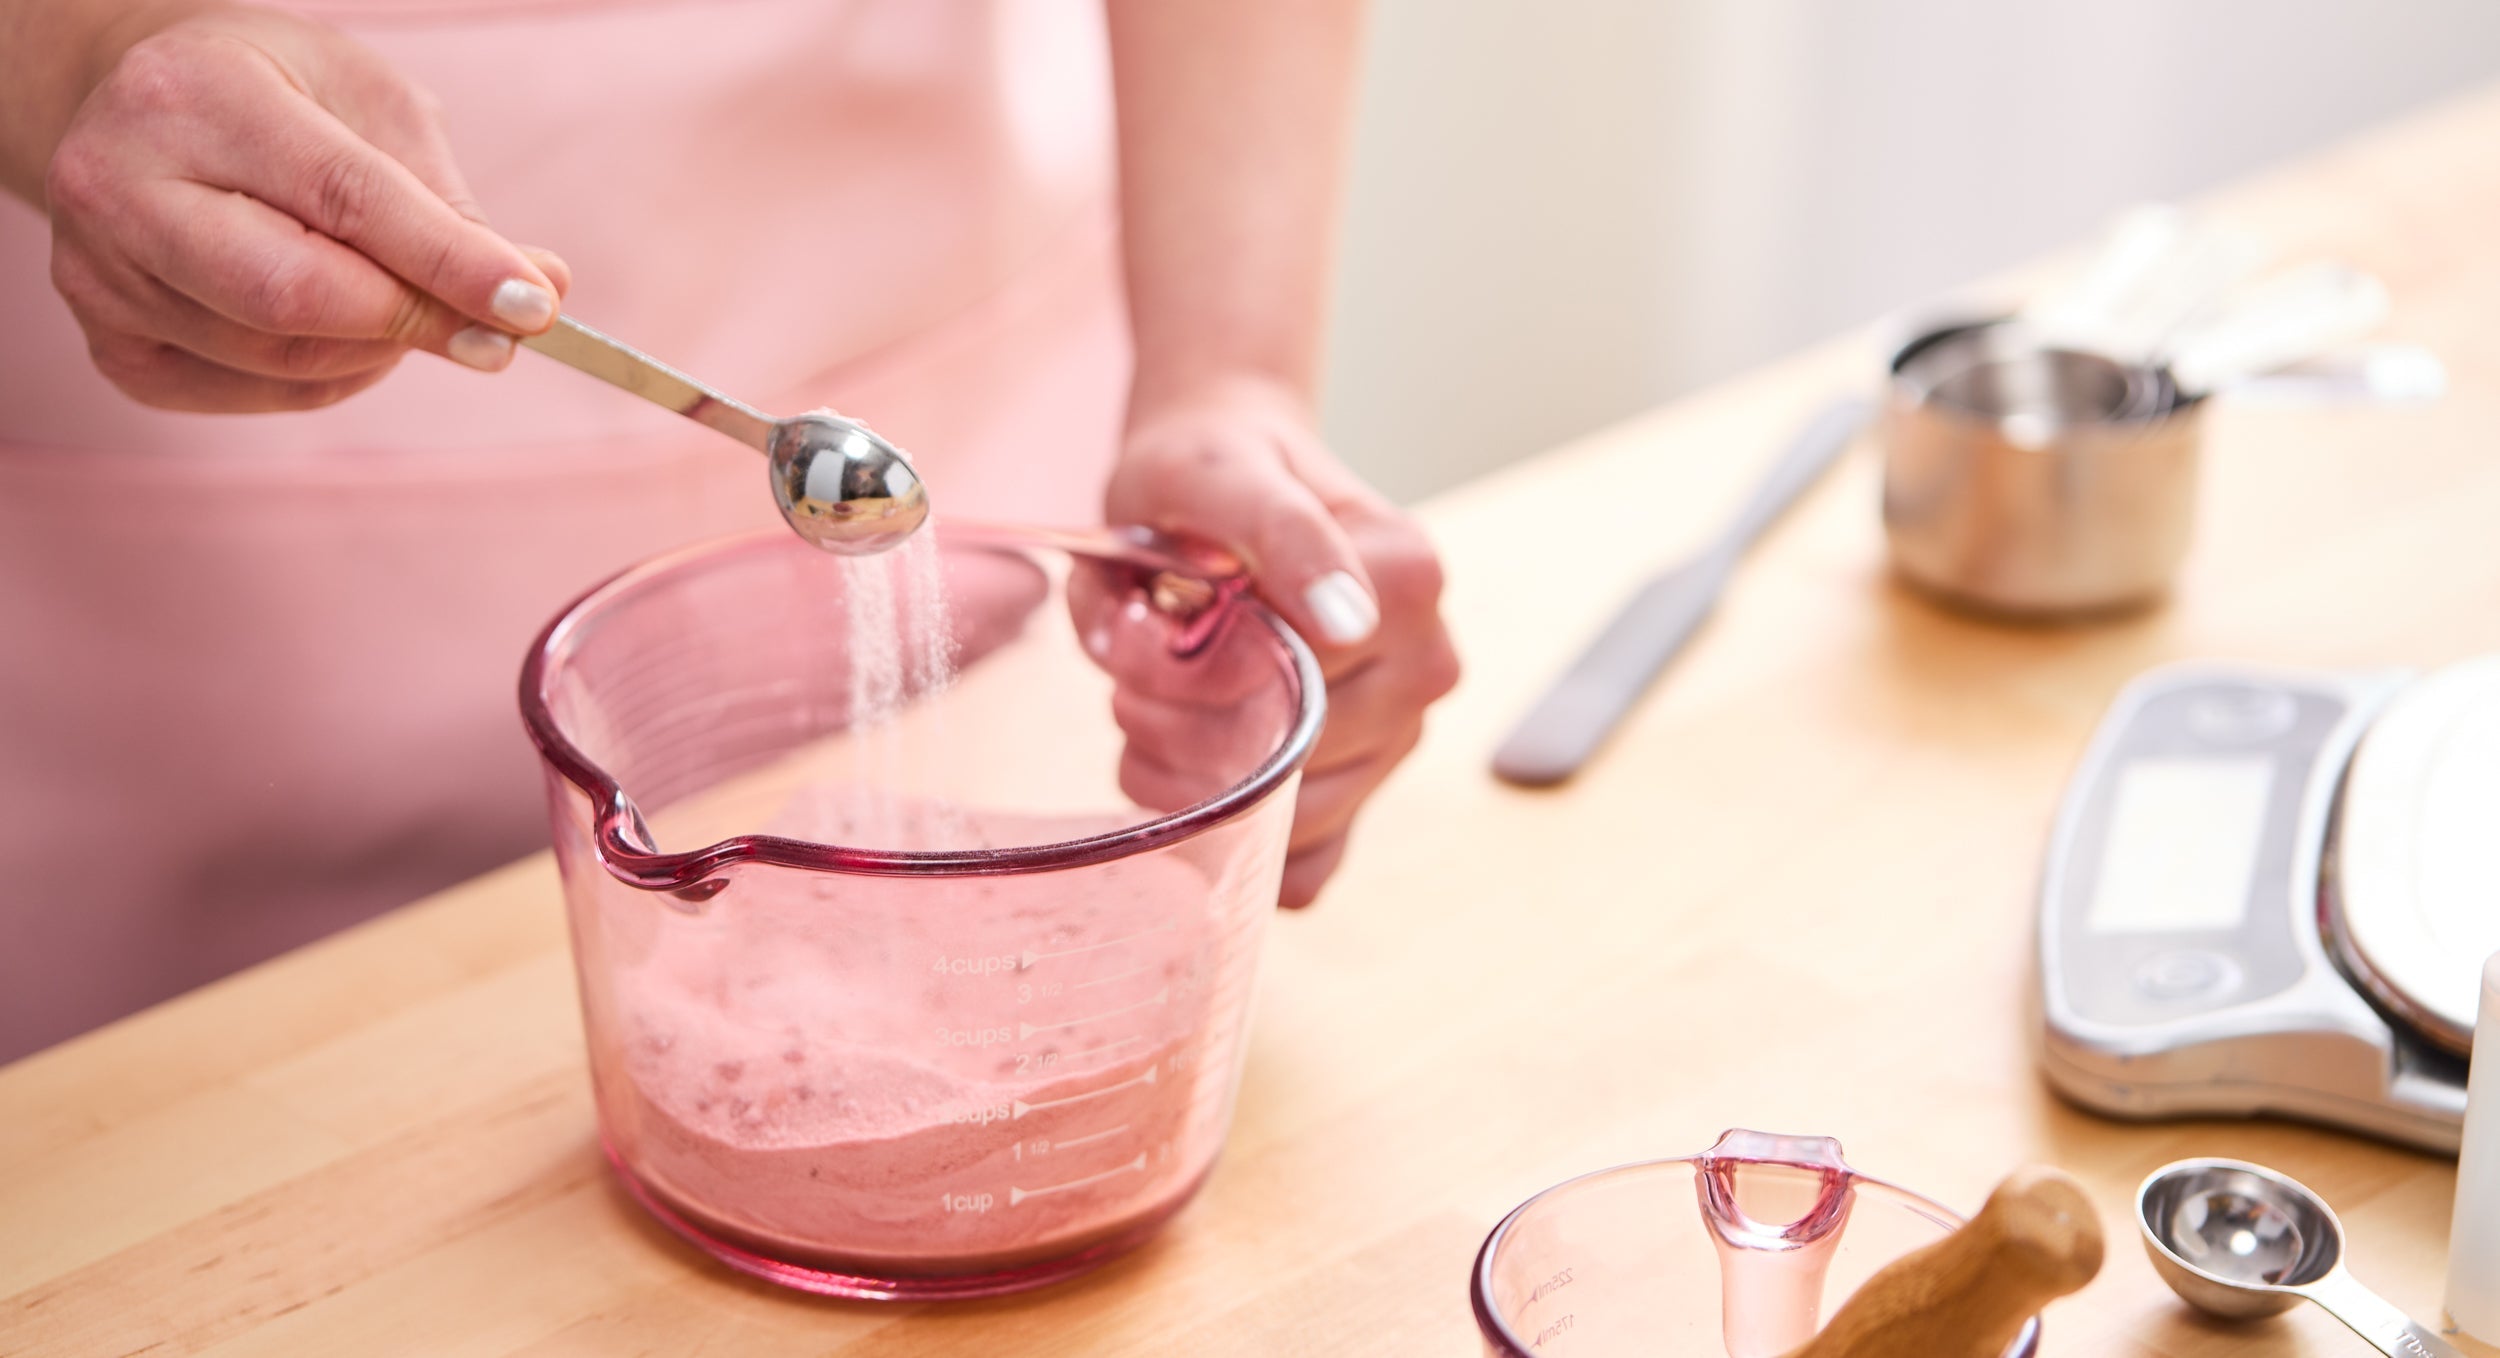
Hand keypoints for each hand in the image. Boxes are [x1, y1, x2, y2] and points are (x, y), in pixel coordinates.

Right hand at [41, 4, 565, 410]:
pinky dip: (325, 377)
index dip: (449, 263)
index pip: (345, 199)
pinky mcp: (111, 346)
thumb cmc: (276, 97)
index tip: (534, 306)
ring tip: (397, 302)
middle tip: (494, 331)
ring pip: (284, 360)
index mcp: (194, 95)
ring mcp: (98, 274)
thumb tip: (538, 292)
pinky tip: (333, 328)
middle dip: (416, 322)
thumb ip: (447, 204)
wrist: (141, 109)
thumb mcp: (368, 105)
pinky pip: (252, 395)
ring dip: (377, 350)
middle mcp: (119, 183)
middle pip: (297, 297)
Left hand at [1097, 378, 1459, 907]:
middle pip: (1285, 760)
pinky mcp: (1368, 790)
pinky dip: (1234, 837)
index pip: (1285, 685)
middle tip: (1138, 667)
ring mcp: (1404, 736)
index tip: (1157, 621)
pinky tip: (1198, 761)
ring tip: (1159, 704)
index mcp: (1408, 581)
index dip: (1188, 675)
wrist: (1221, 476)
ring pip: (1283, 823)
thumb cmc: (1210, 474)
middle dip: (1178, 727)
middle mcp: (1427, 664)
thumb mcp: (1215, 473)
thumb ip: (1278, 531)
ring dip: (1189, 779)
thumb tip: (1348, 620)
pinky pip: (1305, 866)